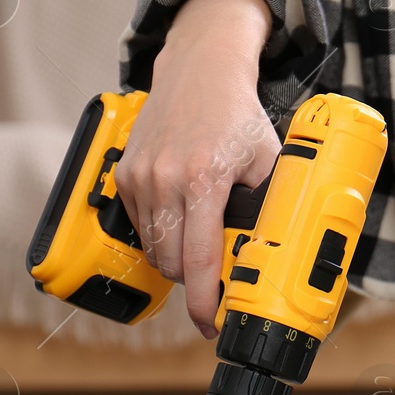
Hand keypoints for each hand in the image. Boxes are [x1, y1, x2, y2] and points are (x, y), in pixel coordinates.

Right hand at [113, 0, 281, 337]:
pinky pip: (140, 226)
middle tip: (217, 277)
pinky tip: (183, 218)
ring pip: (153, 248)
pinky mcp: (124, 174)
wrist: (199, 70)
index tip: (211, 324)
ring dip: (176, 258)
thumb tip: (270, 250)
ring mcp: (140, 177)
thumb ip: (268, 204)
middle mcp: (165, 180)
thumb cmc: (237, 114)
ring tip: (203, 241)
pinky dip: (160, 235)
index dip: (203, 301)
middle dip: (194, 280)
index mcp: (204, 179)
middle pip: (171, 263)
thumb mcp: (269, 158)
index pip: (198, 259)